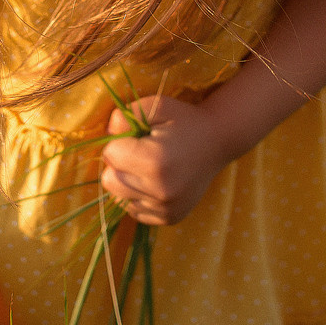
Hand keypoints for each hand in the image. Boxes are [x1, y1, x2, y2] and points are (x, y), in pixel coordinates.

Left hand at [100, 94, 234, 225]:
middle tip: (140, 153)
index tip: (138, 137)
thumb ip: (125, 116)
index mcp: (156, 162)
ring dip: (128, 182)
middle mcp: (161, 191)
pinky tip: (156, 182)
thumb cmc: (184, 120)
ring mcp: (166, 208)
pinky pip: (134, 211)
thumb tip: (108, 134)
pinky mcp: (169, 218)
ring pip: (119, 198)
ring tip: (150, 168)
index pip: (110, 155)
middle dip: (119, 164)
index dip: (119, 141)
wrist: (218, 142)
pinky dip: (138, 197)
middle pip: (110, 181)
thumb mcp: (156, 105)